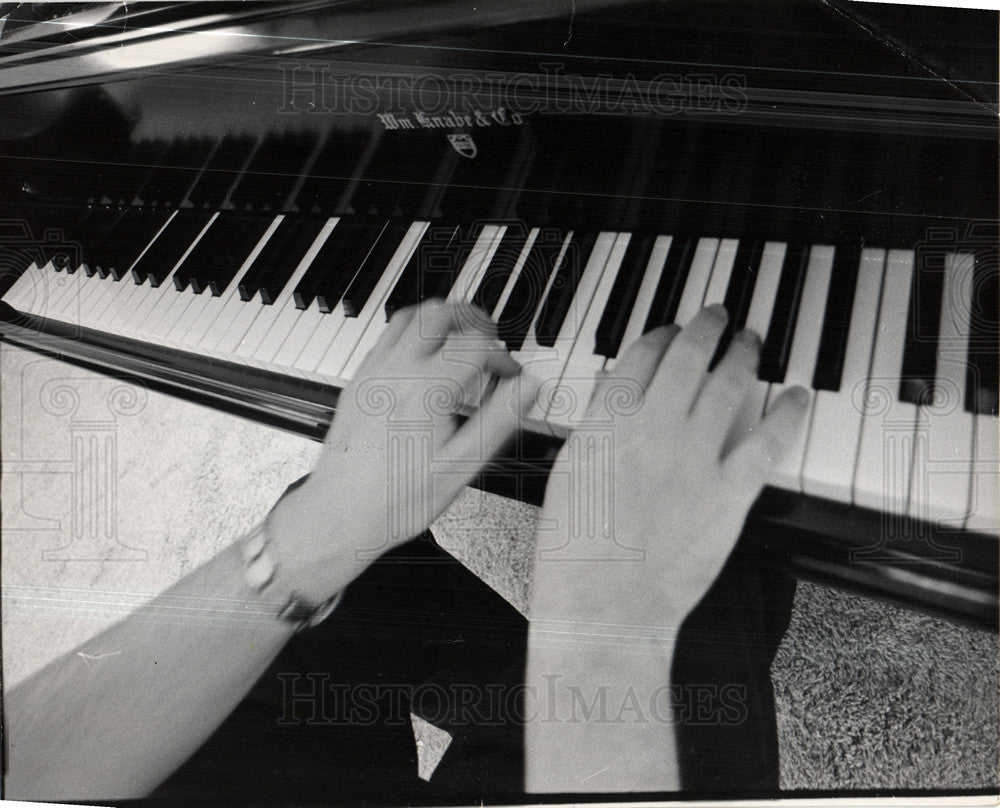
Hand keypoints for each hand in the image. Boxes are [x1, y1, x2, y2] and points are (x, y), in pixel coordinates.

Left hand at [267, 299, 538, 600]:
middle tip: (490, 335)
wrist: (341, 514)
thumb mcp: (461, 466)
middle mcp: (396, 371)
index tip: (510, 376)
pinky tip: (423, 358)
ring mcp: (372, 373)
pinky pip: (386, 338)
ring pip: (409, 317)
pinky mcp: (357, 382)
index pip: (476, 346)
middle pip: (439, 314)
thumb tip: (528, 387)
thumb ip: (499, 420)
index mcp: (427, 388)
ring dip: (439, 319)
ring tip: (459, 337)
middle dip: (472, 319)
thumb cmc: (398, 499)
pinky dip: (412, 334)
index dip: (502, 357)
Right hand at [530, 305, 809, 628]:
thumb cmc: (574, 557)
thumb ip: (596, 436)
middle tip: (718, 315)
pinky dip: (786, 414)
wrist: (602, 610)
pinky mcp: (730, 494)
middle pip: (686, 356)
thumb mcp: (567, 479)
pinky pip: (767, 440)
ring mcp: (693, 458)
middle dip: (706, 327)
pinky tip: (796, 397)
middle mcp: (651, 429)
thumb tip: (616, 409)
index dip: (659, 336)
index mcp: (605, 424)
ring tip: (751, 341)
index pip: (639, 357)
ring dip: (744, 354)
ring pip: (727, 385)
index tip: (668, 332)